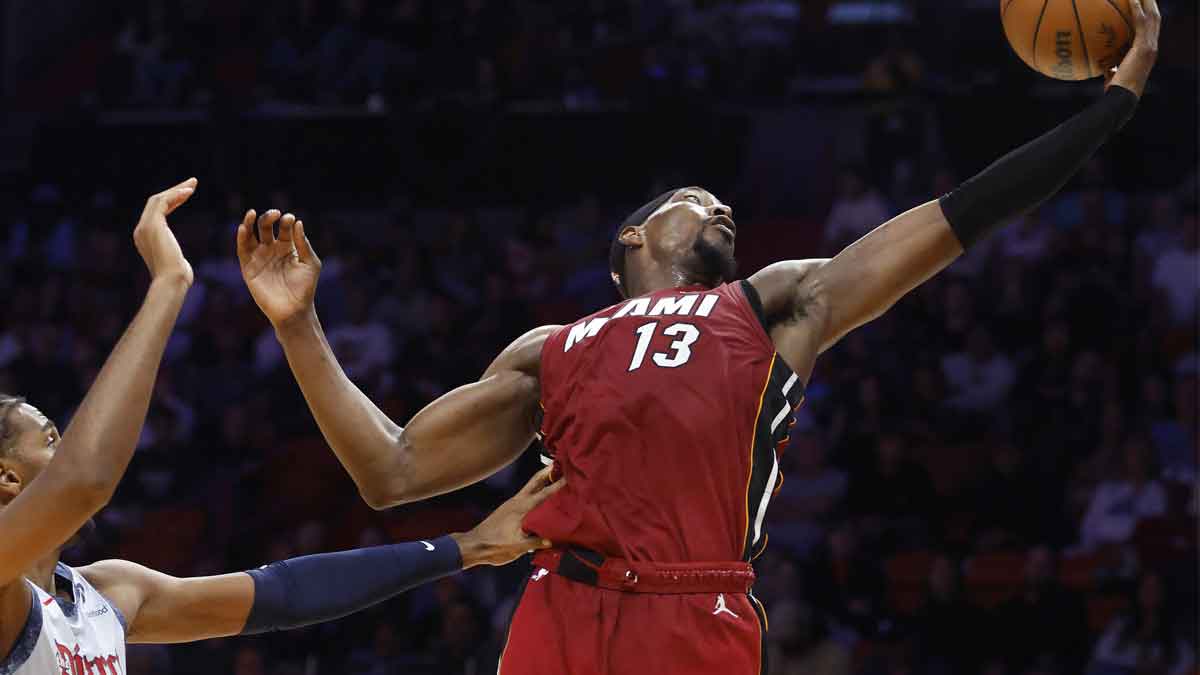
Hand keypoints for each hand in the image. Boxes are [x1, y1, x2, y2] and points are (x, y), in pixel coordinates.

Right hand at [133, 178, 195, 286]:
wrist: (171, 281)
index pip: (156, 212)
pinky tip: (188, 192)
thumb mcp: (175, 264)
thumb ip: (173, 257)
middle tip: (191, 184)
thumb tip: (179, 263)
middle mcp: (141, 230)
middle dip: (174, 191)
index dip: (172, 201)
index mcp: (144, 237)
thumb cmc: (177, 277)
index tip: (186, 194)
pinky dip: (175, 195)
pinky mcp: (152, 224)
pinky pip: (162, 202)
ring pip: (158, 199)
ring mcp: (144, 226)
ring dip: (176, 190)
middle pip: (155, 202)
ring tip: (193, 184)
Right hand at [236, 209, 321, 328]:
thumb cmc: (305, 288)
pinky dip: (241, 238)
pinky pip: (242, 249)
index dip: (286, 221)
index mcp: (287, 247)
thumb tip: (298, 222)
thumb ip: (303, 244)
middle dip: (269, 217)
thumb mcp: (310, 263)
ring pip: (251, 235)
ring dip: (250, 222)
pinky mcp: (249, 267)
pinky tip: (243, 227)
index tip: (290, 219)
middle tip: (276, 214)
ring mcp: (259, 257)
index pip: (284, 228)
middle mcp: (272, 250)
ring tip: (253, 213)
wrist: (293, 310)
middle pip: (266, 227)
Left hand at [452, 467, 562, 567]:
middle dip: (549, 471)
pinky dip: (537, 490)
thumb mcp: (517, 547)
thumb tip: (553, 540)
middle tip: (563, 463)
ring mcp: (512, 503)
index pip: (545, 492)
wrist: (475, 545)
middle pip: (536, 480)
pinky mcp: (509, 508)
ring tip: (556, 474)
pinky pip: (527, 494)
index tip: (571, 475)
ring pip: (531, 486)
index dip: (559, 484)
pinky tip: (542, 495)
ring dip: (543, 479)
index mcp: (522, 508)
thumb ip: (535, 542)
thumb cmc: (494, 546)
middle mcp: (518, 501)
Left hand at [1105, 0, 1159, 96]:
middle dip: (1151, 5)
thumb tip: (1101, 64)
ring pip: (1153, 17)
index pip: (1150, 31)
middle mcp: (1152, 49)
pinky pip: (1142, 23)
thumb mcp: (1111, 77)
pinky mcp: (1145, 48)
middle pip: (1155, 21)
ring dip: (1148, 2)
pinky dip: (1138, 9)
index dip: (1148, 18)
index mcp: (1147, 54)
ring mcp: (1150, 48)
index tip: (1141, 8)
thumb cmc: (1114, 94)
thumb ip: (1110, 67)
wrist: (1121, 100)